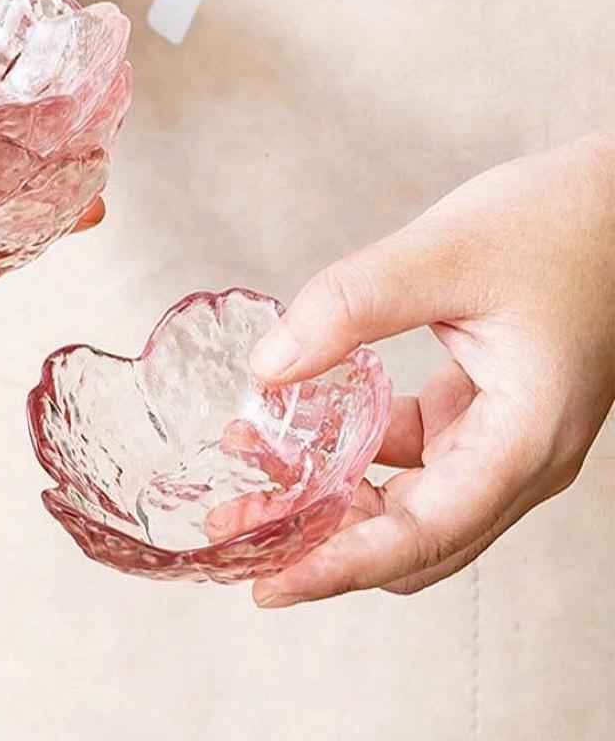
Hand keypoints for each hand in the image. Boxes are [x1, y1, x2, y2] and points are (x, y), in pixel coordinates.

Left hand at [246, 135, 614, 605]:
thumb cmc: (565, 221)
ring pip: (413, 499)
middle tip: (242, 527)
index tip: (270, 585)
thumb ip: (351, 306)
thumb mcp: (446, 253)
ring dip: (337, 494)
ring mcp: (504, 436)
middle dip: (325, 541)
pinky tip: (307, 422)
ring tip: (257, 472)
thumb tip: (270, 367)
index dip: (340, 567)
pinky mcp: (487, 408)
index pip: (423, 534)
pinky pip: (417, 453)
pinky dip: (360, 449)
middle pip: (414, 537)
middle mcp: (519, 457)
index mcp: (525, 438)